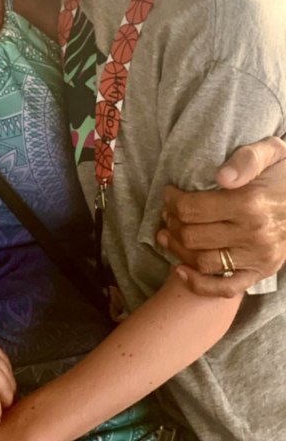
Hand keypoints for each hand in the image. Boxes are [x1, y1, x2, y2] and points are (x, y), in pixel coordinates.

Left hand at [157, 137, 285, 295]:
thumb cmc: (283, 174)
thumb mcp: (272, 152)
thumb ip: (247, 159)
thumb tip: (221, 177)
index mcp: (251, 204)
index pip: (192, 208)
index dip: (172, 201)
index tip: (169, 193)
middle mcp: (254, 235)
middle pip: (192, 235)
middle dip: (171, 223)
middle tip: (166, 212)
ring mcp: (258, 258)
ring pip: (202, 262)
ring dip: (177, 249)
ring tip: (167, 234)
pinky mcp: (260, 273)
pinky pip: (226, 288)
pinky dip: (199, 284)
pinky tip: (180, 270)